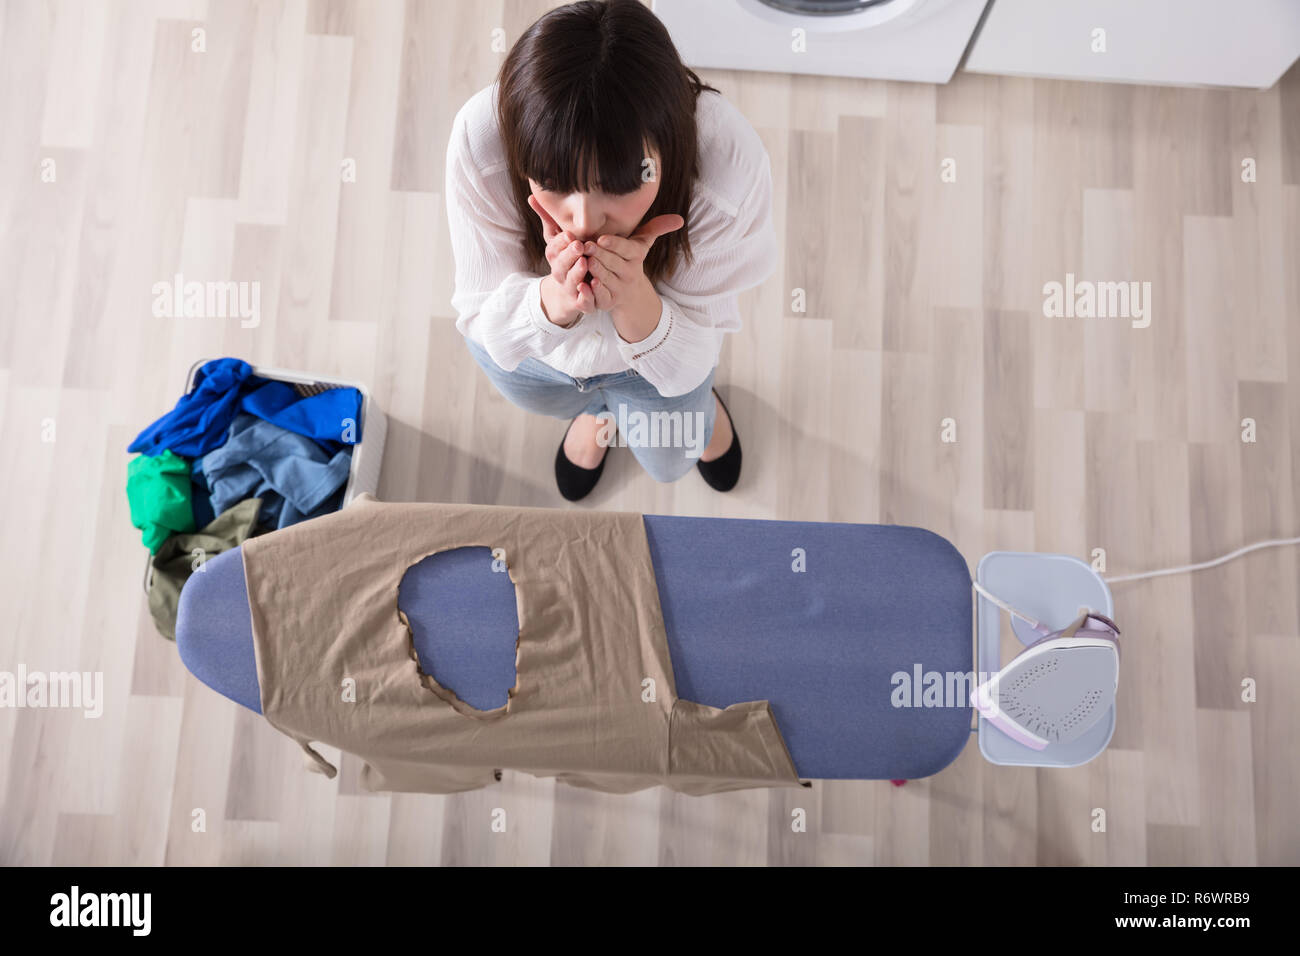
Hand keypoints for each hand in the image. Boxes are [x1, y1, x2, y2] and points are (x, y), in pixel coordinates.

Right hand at [528, 194, 594, 325]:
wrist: (567, 295)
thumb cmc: (565, 260)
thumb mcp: (556, 240)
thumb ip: (548, 219)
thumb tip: (532, 196)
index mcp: (555, 256)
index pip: (555, 247)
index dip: (561, 242)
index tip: (569, 234)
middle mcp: (560, 272)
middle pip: (561, 264)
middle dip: (569, 255)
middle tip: (579, 245)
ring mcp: (569, 288)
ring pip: (571, 281)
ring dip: (577, 273)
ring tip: (585, 263)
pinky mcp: (580, 302)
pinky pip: (582, 302)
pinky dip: (586, 297)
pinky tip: (590, 288)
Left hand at [581, 214, 683, 316]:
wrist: (629, 293)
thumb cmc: (629, 260)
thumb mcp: (642, 244)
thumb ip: (656, 228)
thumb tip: (679, 219)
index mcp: (636, 256)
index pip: (626, 249)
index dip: (614, 244)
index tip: (602, 238)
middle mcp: (629, 274)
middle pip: (613, 263)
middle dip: (599, 254)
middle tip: (586, 246)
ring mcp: (619, 289)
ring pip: (606, 279)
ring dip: (595, 271)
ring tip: (584, 262)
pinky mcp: (609, 302)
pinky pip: (601, 297)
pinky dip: (593, 292)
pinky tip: (585, 284)